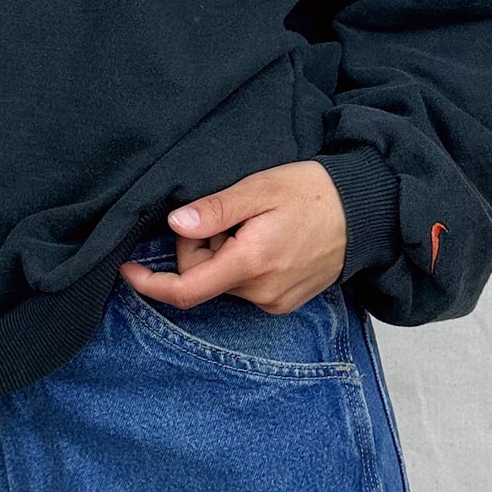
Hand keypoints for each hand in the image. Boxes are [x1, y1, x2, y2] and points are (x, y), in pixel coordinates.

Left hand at [118, 160, 346, 311]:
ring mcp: (274, 302)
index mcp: (251, 263)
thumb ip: (216, 209)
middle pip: (202, 278)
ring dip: (222, 254)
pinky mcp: (284, 303)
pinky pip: (243, 287)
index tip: (126, 270)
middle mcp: (261, 292)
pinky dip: (241, 265)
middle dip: (199, 246)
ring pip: (222, 282)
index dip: (150, 284)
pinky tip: (266, 240)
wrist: (366, 213)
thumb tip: (176, 224)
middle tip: (226, 215)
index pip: (187, 290)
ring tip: (255, 225)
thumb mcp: (260, 188)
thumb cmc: (314, 193)